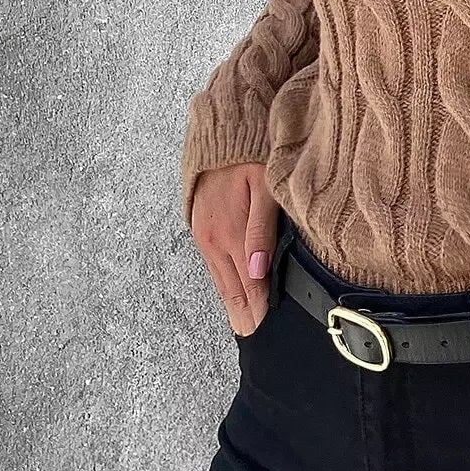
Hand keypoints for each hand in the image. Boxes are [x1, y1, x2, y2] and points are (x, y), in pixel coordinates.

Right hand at [189, 162, 279, 337]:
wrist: (222, 128)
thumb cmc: (252, 154)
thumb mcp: (265, 187)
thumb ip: (262, 231)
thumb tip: (258, 273)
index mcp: (231, 235)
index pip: (250, 286)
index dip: (260, 312)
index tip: (269, 335)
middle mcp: (214, 240)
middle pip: (233, 290)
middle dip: (246, 316)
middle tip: (256, 342)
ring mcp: (204, 235)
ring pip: (221, 280)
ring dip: (233, 304)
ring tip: (245, 328)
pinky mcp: (200, 227)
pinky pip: (214, 265)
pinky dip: (225, 284)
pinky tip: (233, 294)